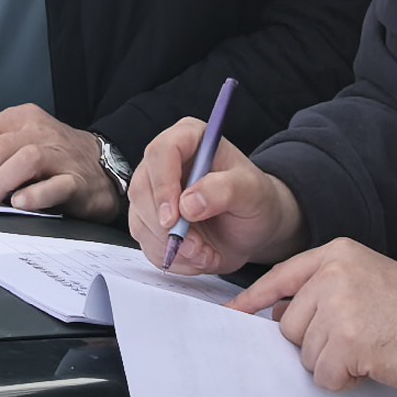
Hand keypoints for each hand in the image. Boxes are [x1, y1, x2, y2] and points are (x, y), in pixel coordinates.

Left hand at [0, 105, 119, 218]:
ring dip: (0, 182)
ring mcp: (59, 155)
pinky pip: (54, 186)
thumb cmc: (53, 157)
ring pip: (24, 159)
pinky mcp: (76, 180)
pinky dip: (34, 196)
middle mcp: (38, 132)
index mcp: (18, 119)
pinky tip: (21, 204)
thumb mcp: (18, 142)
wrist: (105, 165)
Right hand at [131, 126, 303, 275]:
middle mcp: (165, 163)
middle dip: (167, 227)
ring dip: (173, 247)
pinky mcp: (151, 222)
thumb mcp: (252, 191)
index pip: (162, 152)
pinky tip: (199, 256)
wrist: (254, 227)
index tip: (174, 216)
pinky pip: (148, 245)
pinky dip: (174, 258)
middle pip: (142, 190)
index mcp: (189, 138)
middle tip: (197, 246)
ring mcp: (154, 193)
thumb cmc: (255, 199)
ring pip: (141, 222)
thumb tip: (188, 203)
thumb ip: (225, 191)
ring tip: (207, 252)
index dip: (163, 185)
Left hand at [236, 241, 396, 393]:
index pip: (280, 277)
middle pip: (289, 326)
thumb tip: (281, 319)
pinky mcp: (348, 340)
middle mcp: (332, 273)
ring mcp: (339, 305)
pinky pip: (323, 376)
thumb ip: (327, 291)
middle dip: (317, 344)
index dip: (253, 301)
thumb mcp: (368, 282)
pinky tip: (375, 364)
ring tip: (372, 349)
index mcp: (336, 254)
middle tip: (360, 340)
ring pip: (305, 355)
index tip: (231, 316)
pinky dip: (346, 380)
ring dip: (334, 365)